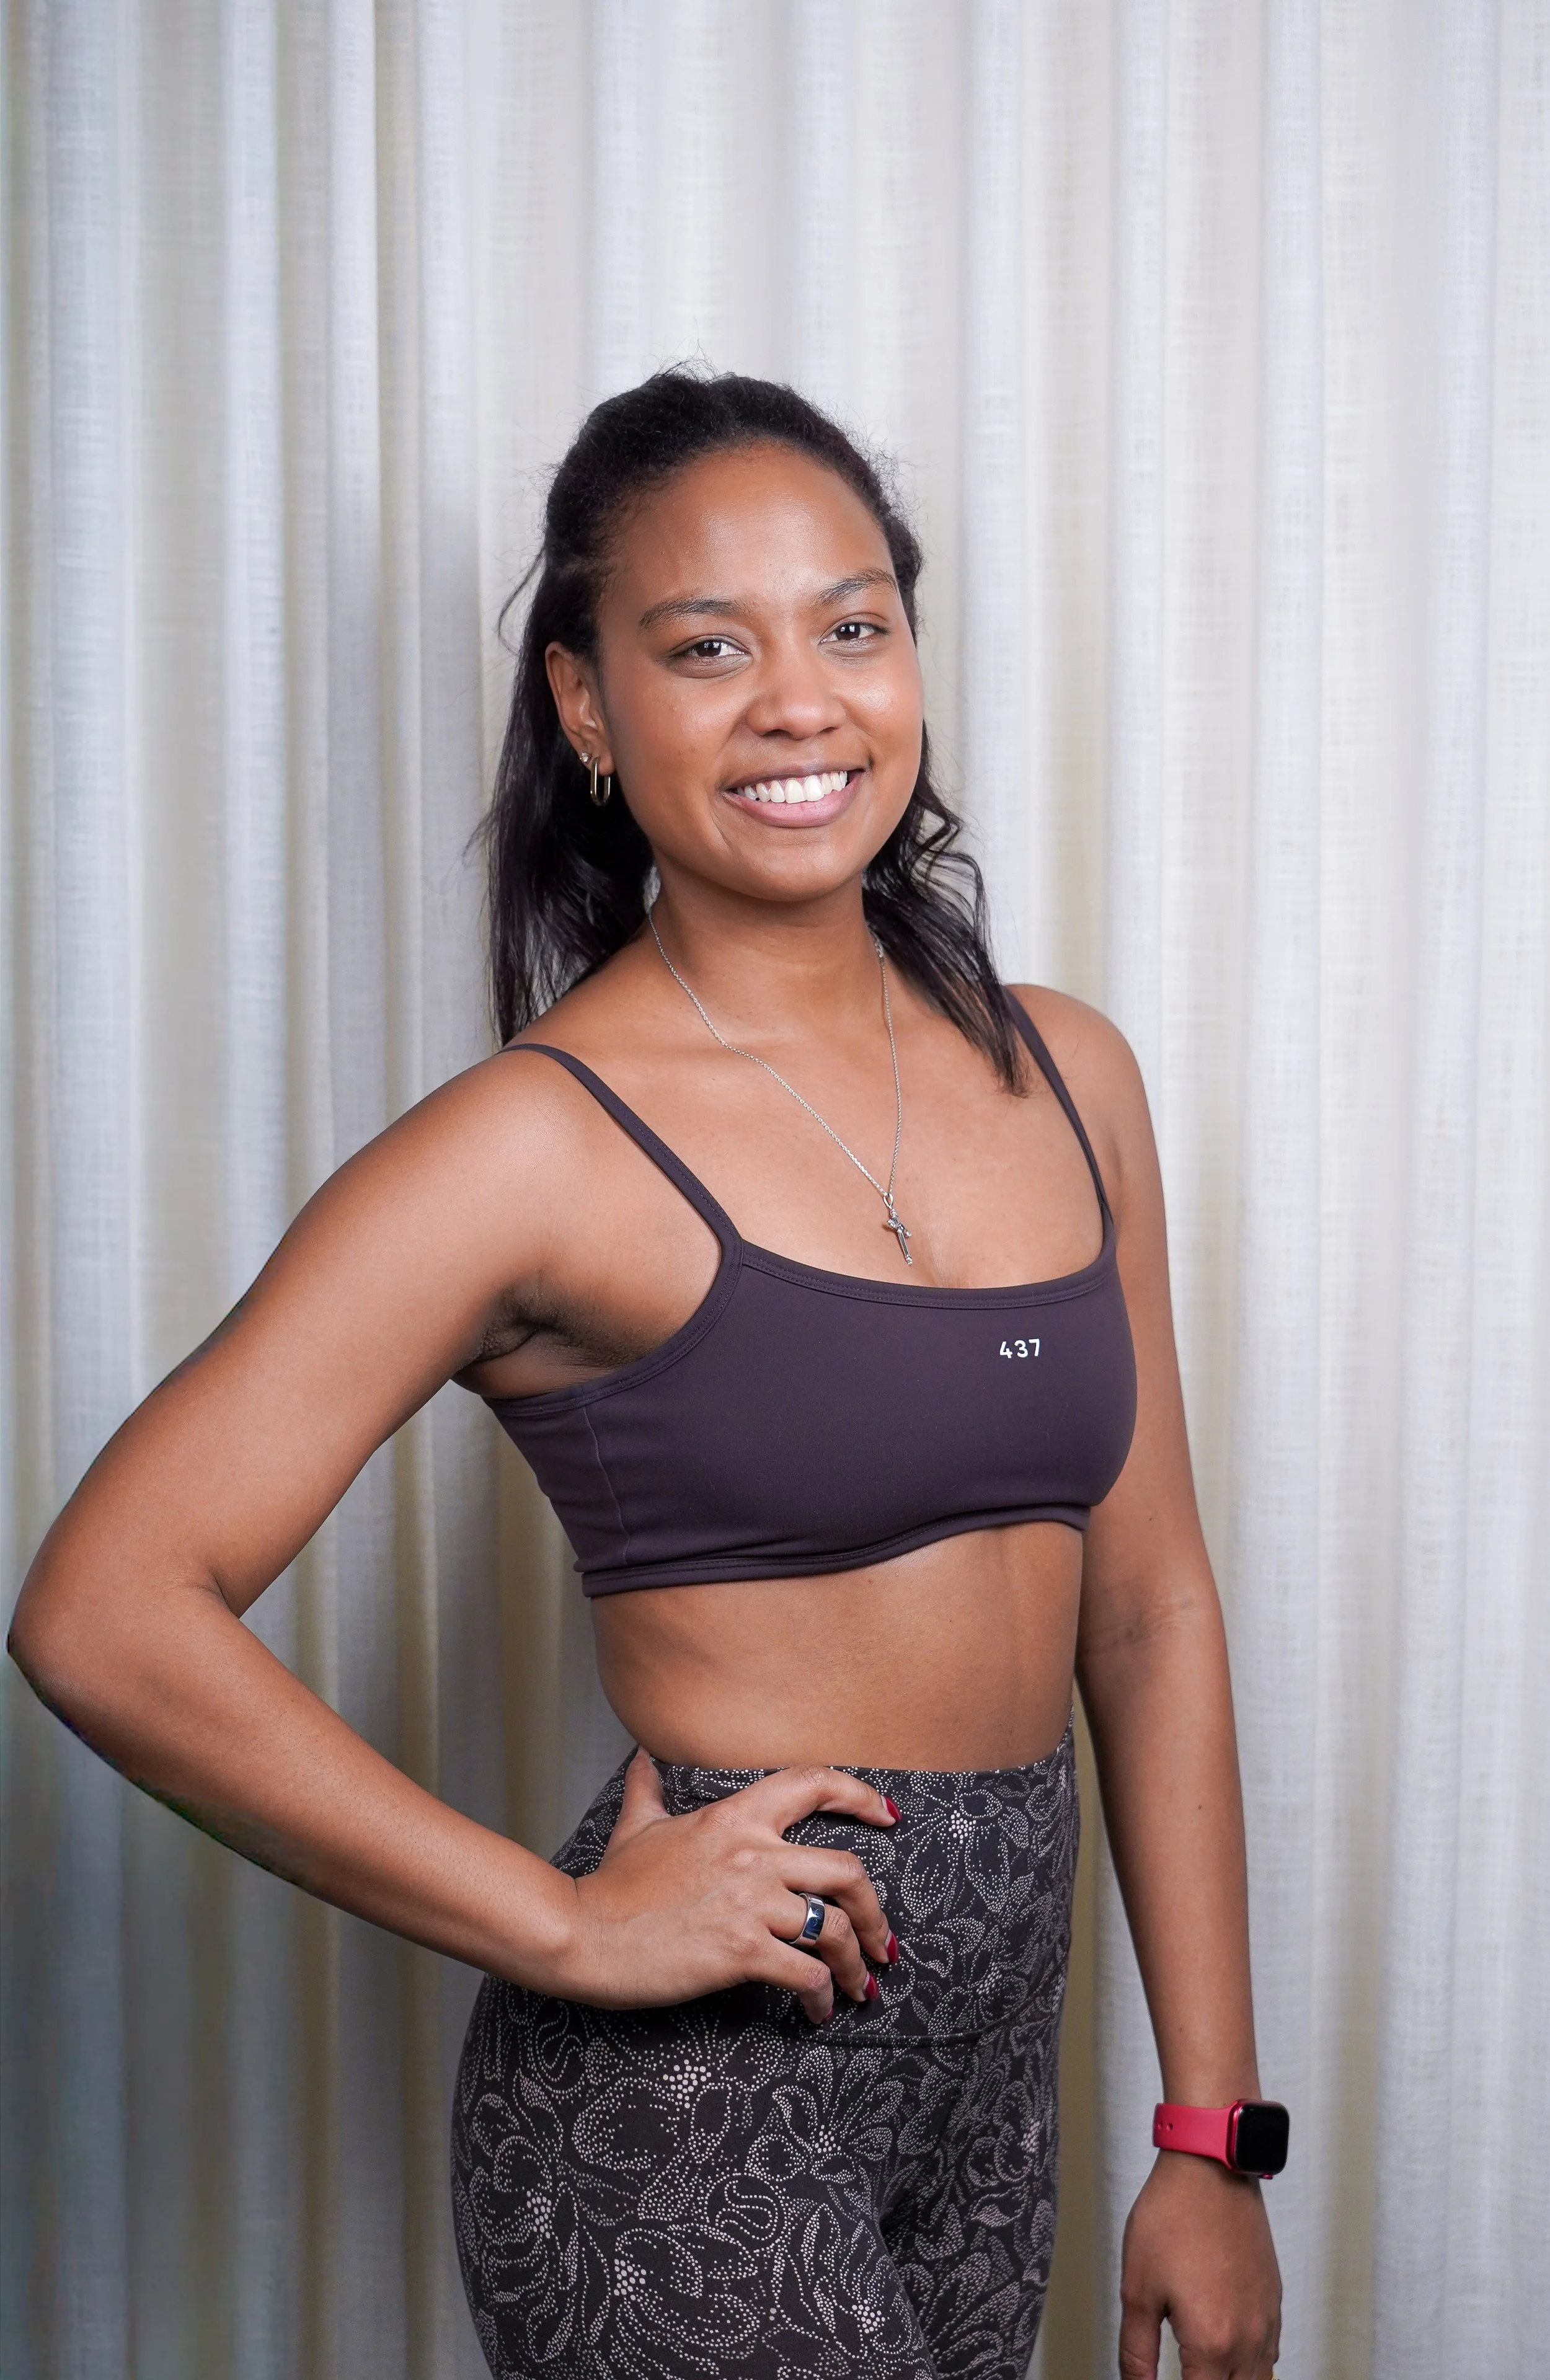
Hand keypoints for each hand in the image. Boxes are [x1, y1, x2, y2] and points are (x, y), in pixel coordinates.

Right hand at [556, 1746, 899, 2024]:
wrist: (583, 1933)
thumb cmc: (611, 1886)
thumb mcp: (636, 1827)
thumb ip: (648, 1789)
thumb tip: (643, 1759)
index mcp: (735, 1818)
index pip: (813, 1784)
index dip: (860, 1796)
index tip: (889, 1815)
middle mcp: (753, 1854)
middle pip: (848, 1870)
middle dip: (876, 1911)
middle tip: (881, 1941)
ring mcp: (750, 1904)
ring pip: (834, 1928)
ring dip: (856, 1964)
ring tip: (859, 1987)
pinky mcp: (741, 1952)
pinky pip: (805, 1975)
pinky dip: (822, 1998)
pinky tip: (817, 2012)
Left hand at [1119, 2152, 1281, 2378]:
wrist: (1210, 2169)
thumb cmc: (1172, 2218)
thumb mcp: (1137, 2290)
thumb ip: (1136, 2351)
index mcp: (1213, 2344)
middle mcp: (1248, 2339)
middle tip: (1181, 2373)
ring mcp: (1266, 2321)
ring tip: (1200, 2371)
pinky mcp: (1273, 2301)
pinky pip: (1269, 2356)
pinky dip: (1251, 2368)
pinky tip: (1228, 2356)